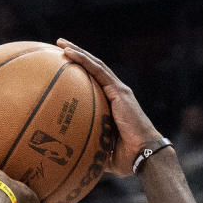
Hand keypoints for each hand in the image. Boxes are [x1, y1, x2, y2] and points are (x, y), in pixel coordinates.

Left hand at [56, 40, 162, 178]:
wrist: (142, 155)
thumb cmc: (124, 159)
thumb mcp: (100, 152)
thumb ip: (87, 148)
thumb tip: (68, 159)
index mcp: (112, 105)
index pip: (94, 84)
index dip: (80, 73)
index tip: (63, 67)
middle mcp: (116, 94)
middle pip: (93, 69)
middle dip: (77, 56)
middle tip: (59, 47)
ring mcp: (118, 90)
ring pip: (95, 65)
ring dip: (77, 52)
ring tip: (61, 44)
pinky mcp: (119, 92)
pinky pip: (98, 71)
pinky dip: (83, 60)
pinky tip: (69, 53)